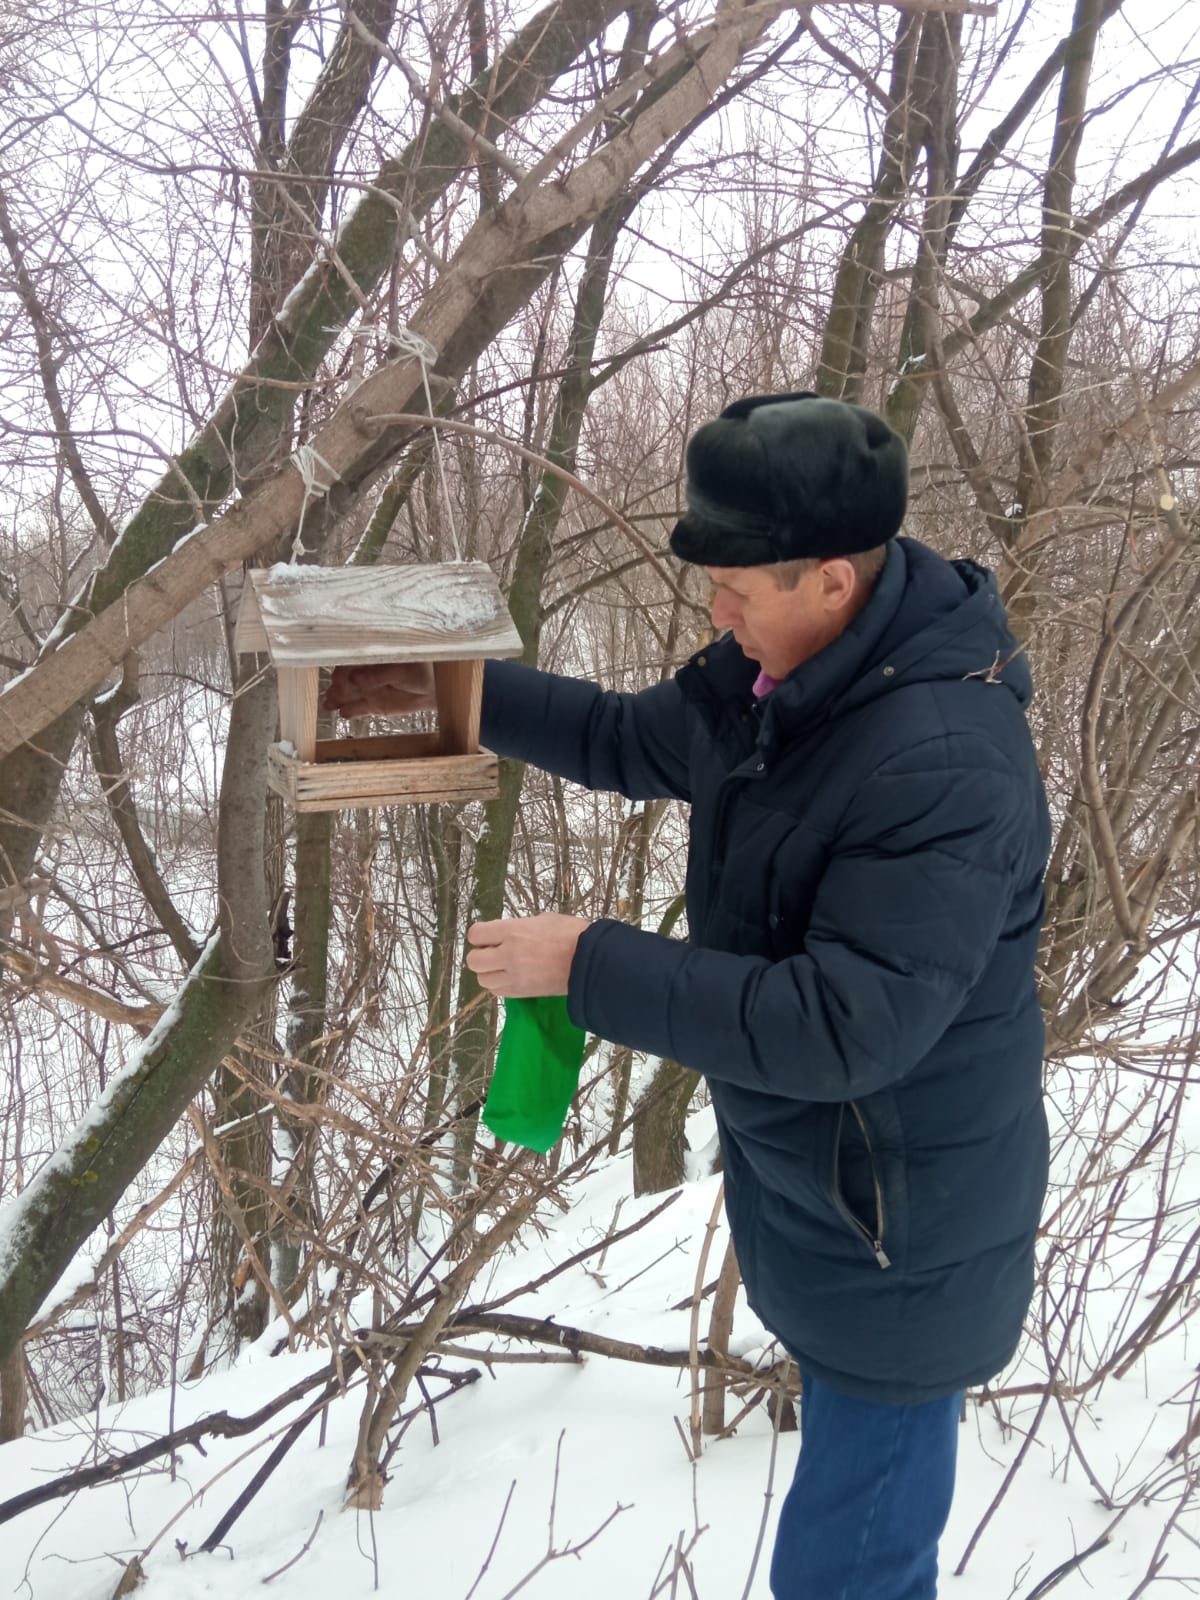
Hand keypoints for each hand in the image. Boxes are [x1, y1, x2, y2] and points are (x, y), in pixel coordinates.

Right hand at [322, 661, 435, 716]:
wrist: (433, 689)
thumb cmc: (419, 671)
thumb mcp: (400, 670)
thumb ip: (378, 675)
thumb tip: (356, 680)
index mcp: (370, 658)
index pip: (350, 662)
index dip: (342, 670)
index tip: (338, 678)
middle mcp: (364, 673)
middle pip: (345, 679)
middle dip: (337, 687)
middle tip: (330, 695)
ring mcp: (367, 689)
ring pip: (347, 694)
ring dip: (336, 699)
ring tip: (327, 705)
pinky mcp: (372, 705)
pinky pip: (356, 708)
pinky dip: (349, 711)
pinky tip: (341, 713)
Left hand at [465, 914, 592, 997]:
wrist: (590, 961)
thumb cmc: (570, 933)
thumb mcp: (542, 919)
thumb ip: (518, 927)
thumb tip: (505, 935)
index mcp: (512, 931)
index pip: (475, 934)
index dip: (480, 935)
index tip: (489, 936)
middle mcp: (508, 955)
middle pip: (473, 961)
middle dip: (481, 956)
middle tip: (494, 952)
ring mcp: (514, 977)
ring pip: (483, 980)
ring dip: (490, 972)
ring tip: (504, 967)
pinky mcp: (522, 993)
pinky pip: (498, 991)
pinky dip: (500, 984)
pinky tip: (513, 977)